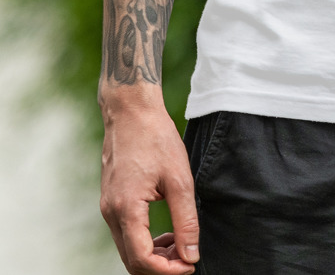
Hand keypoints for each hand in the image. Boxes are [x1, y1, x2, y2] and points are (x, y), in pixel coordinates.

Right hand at [100, 98, 199, 274]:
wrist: (131, 111)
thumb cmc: (156, 138)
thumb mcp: (179, 178)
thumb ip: (185, 219)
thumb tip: (191, 254)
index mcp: (126, 209)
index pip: (142, 260)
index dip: (167, 271)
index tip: (190, 266)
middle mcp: (110, 213)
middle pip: (131, 261)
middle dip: (161, 267)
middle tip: (188, 259)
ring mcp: (107, 207)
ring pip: (127, 249)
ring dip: (153, 255)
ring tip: (181, 244)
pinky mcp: (110, 201)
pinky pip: (125, 233)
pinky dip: (144, 240)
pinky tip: (166, 232)